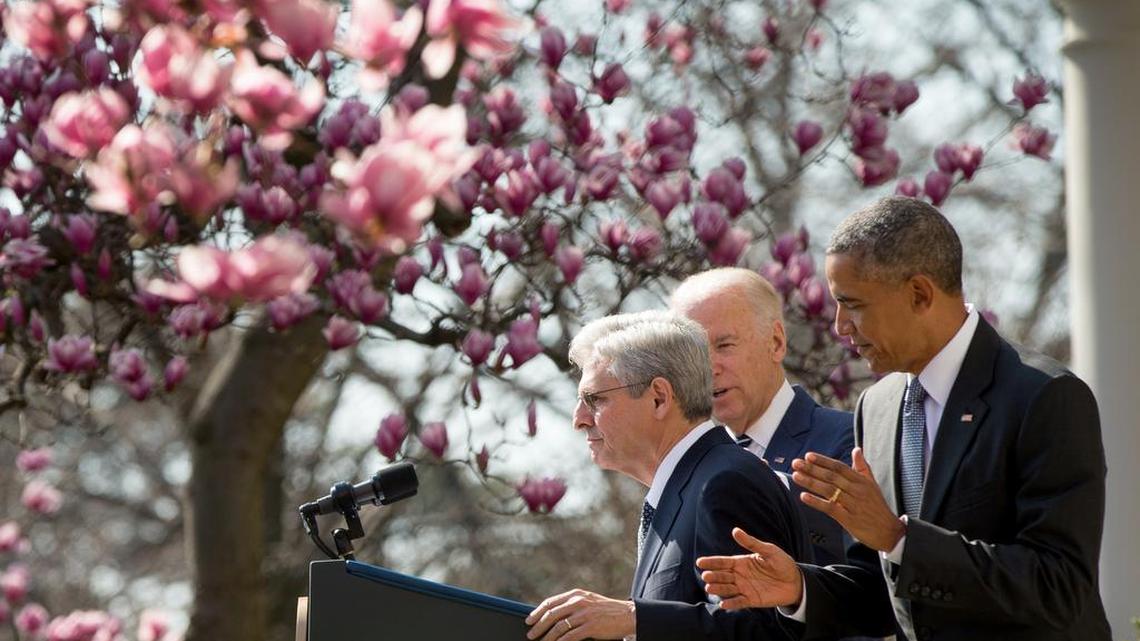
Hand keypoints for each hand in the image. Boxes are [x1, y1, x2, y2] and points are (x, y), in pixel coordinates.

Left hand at [526, 589, 634, 640]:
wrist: (628, 615)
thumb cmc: (607, 610)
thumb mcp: (588, 601)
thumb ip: (572, 604)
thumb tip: (553, 615)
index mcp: (576, 594)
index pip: (551, 602)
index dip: (537, 612)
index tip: (529, 620)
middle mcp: (578, 601)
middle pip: (551, 614)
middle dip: (538, 626)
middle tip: (531, 634)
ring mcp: (584, 614)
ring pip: (559, 626)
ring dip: (547, 637)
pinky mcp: (591, 626)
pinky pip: (570, 636)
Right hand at [695, 527, 803, 609]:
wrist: (796, 581)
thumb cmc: (782, 563)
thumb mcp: (768, 550)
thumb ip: (752, 543)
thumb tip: (735, 530)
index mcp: (741, 562)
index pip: (723, 562)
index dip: (711, 562)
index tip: (700, 562)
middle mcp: (740, 575)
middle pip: (722, 576)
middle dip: (713, 576)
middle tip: (705, 576)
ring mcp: (745, 588)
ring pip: (728, 589)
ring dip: (718, 589)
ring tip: (709, 588)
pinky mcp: (752, 600)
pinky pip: (739, 602)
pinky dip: (731, 603)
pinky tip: (723, 604)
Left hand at [791, 448, 905, 551]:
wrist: (890, 532)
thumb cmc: (878, 508)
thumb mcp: (872, 484)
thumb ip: (862, 467)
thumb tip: (857, 450)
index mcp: (862, 481)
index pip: (839, 467)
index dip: (823, 461)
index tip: (808, 456)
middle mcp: (857, 491)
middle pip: (831, 477)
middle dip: (812, 469)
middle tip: (796, 463)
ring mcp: (853, 505)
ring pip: (829, 490)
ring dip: (811, 482)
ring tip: (796, 476)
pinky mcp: (849, 519)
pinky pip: (830, 508)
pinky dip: (816, 502)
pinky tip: (804, 496)